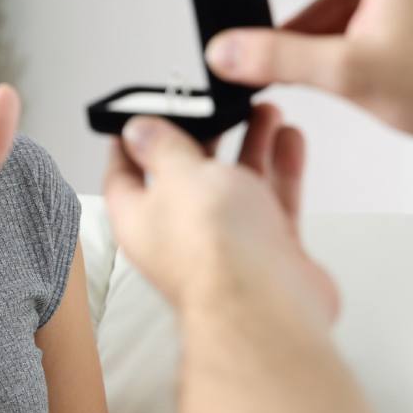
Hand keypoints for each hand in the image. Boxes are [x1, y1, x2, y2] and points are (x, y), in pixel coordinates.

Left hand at [104, 104, 337, 328]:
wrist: (270, 306)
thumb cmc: (214, 253)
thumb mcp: (178, 175)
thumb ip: (162, 147)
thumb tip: (139, 130)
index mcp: (140, 218)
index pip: (123, 174)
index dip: (131, 142)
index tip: (143, 116)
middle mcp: (179, 234)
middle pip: (187, 175)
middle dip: (206, 136)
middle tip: (220, 107)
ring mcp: (226, 244)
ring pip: (236, 184)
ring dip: (251, 144)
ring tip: (264, 111)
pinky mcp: (267, 252)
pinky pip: (273, 201)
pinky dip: (281, 169)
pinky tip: (289, 139)